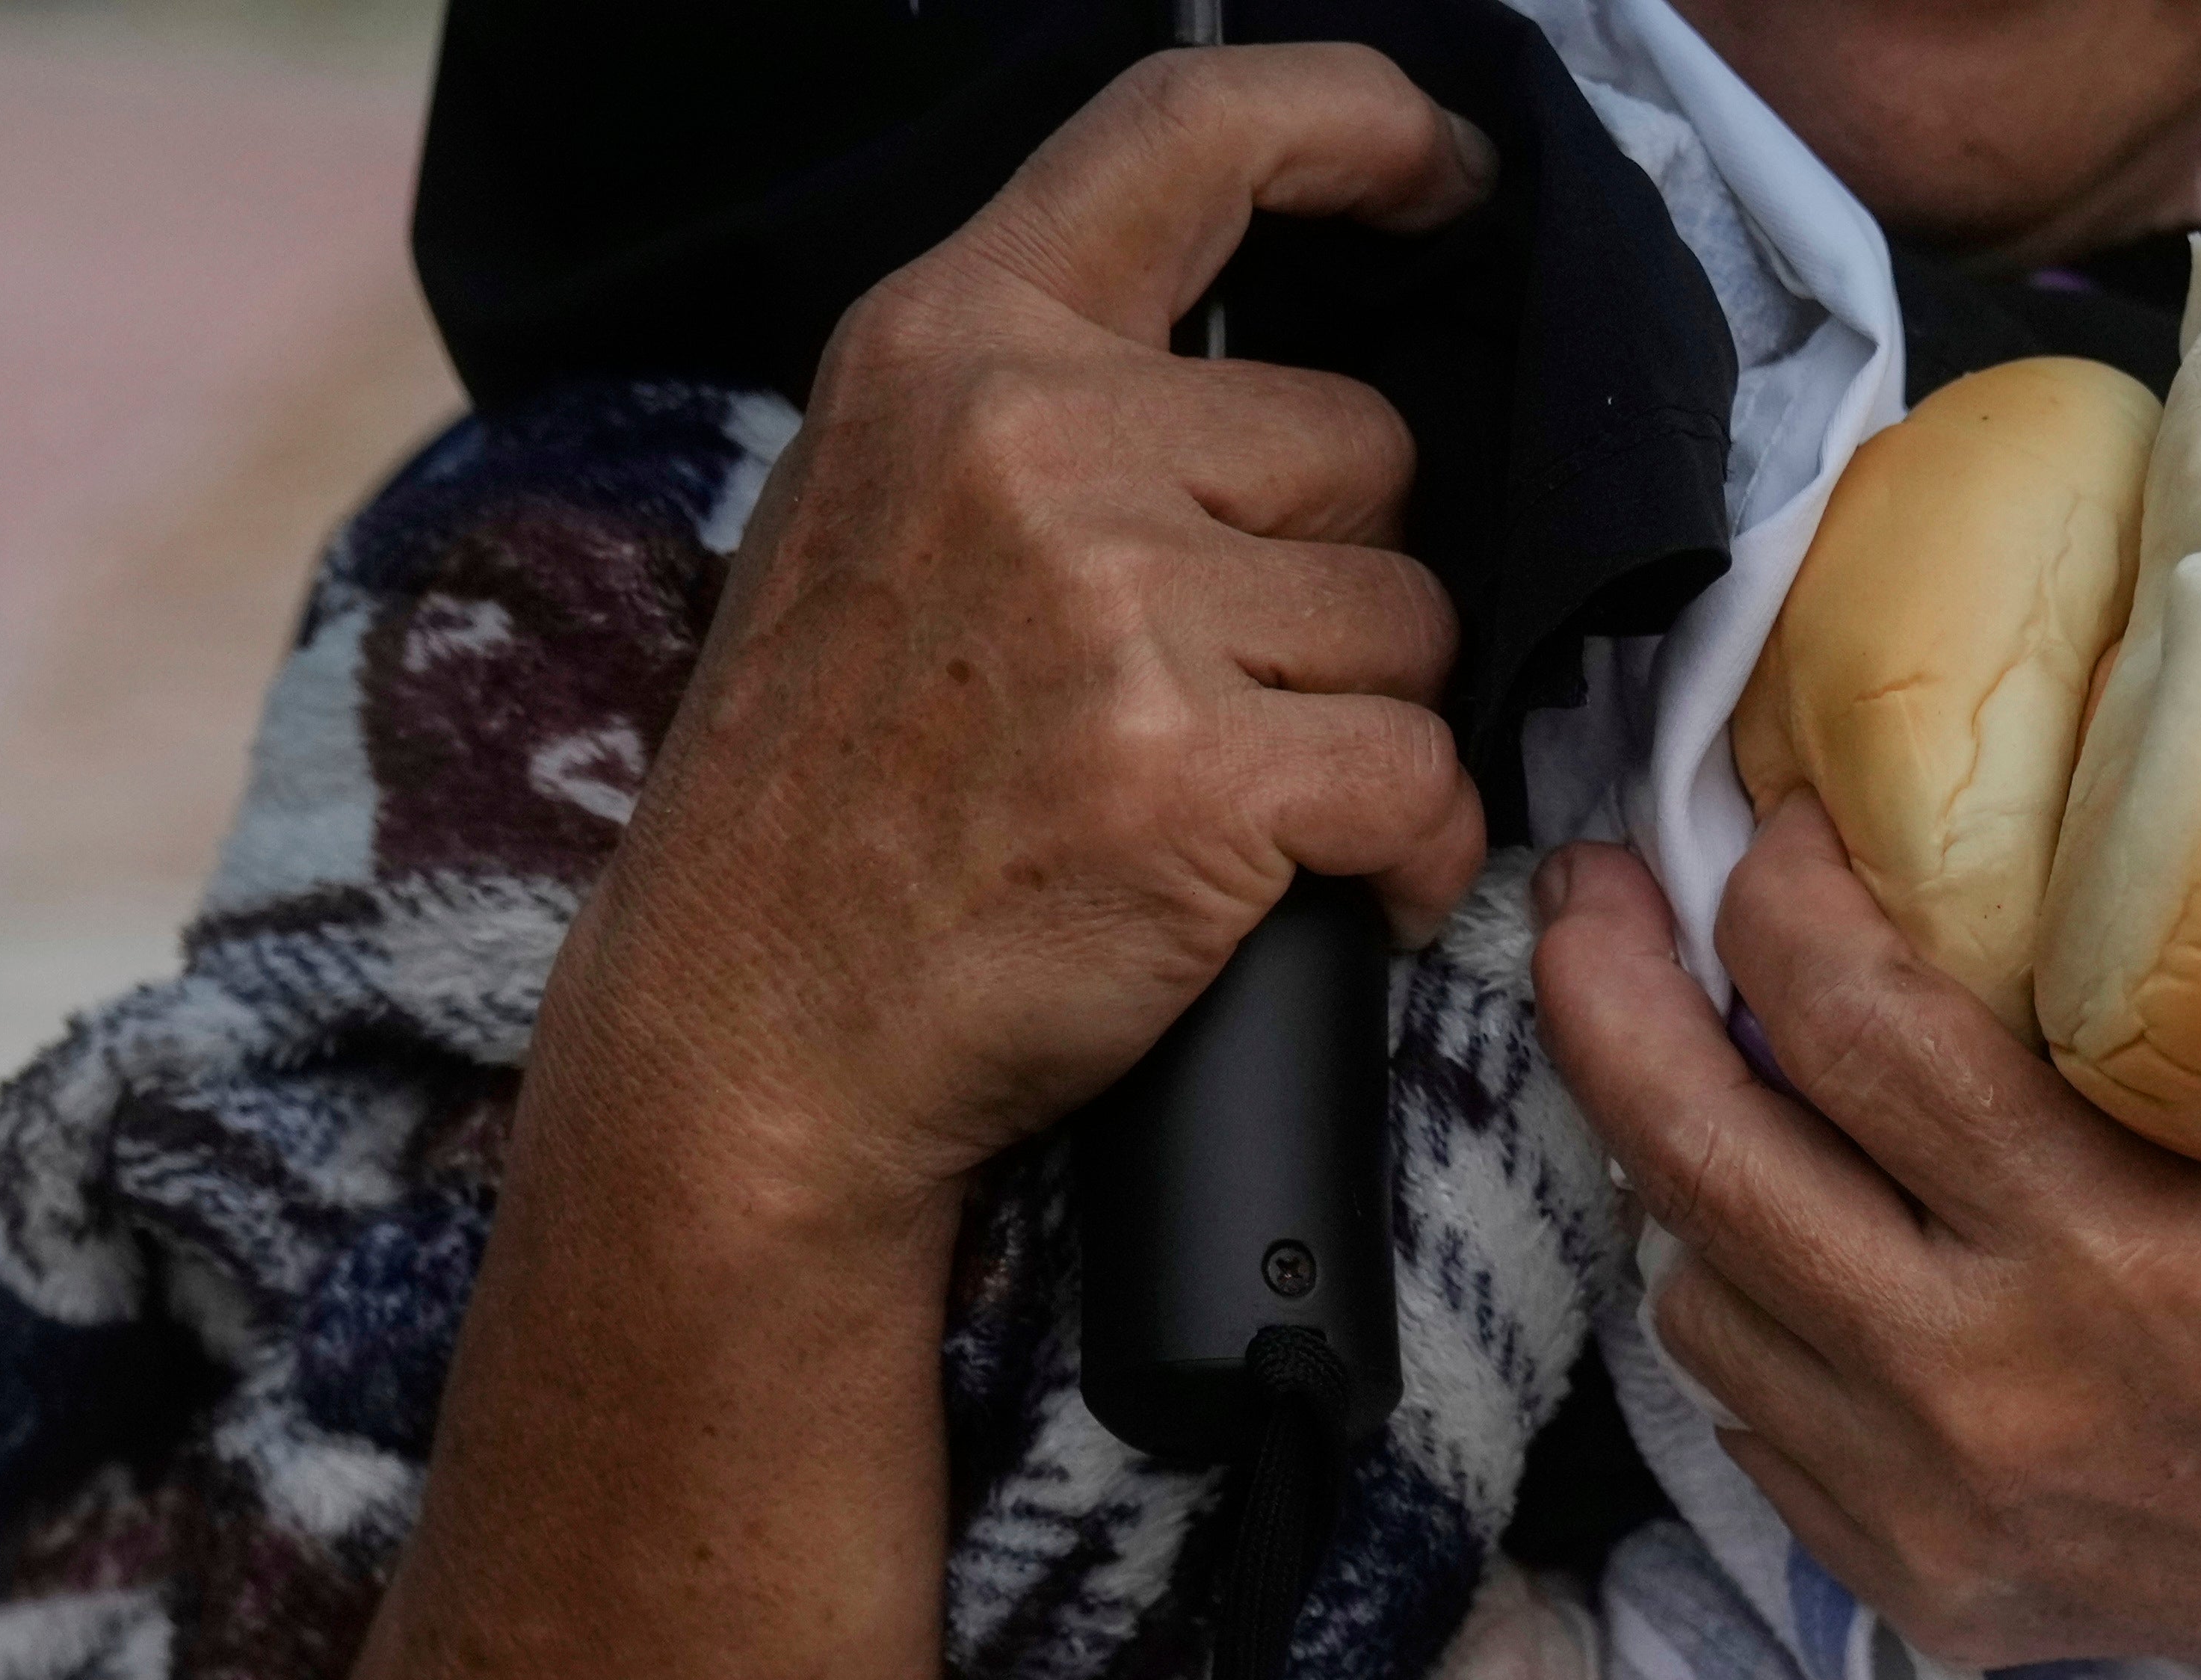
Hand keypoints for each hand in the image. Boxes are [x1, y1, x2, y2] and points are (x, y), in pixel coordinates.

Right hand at [537, 46, 1500, 1253]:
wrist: (754, 1032)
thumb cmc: (832, 792)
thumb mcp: (881, 507)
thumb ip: (1050, 404)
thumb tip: (1263, 382)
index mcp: (952, 341)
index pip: (1195, 132)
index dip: (1362, 126)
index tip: (1446, 169)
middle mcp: (1031, 435)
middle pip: (1361, 441)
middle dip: (1337, 574)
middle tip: (1218, 693)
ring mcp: (1113, 602)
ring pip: (1408, 617)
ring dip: (1367, 719)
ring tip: (1232, 801)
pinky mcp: (1194, 770)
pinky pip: (1425, 777)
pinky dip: (1409, 856)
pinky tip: (1328, 897)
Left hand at [1528, 805, 2200, 1679]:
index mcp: (2110, 1239)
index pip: (1848, 1025)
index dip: (1775, 896)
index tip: (1780, 829)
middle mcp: (1994, 1380)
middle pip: (1702, 1156)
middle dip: (1607, 993)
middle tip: (1589, 895)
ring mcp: (1942, 1500)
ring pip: (1698, 1294)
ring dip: (1685, 1167)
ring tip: (1710, 1068)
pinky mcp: (1925, 1583)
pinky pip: (1749, 1423)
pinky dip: (1753, 1315)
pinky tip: (1802, 1241)